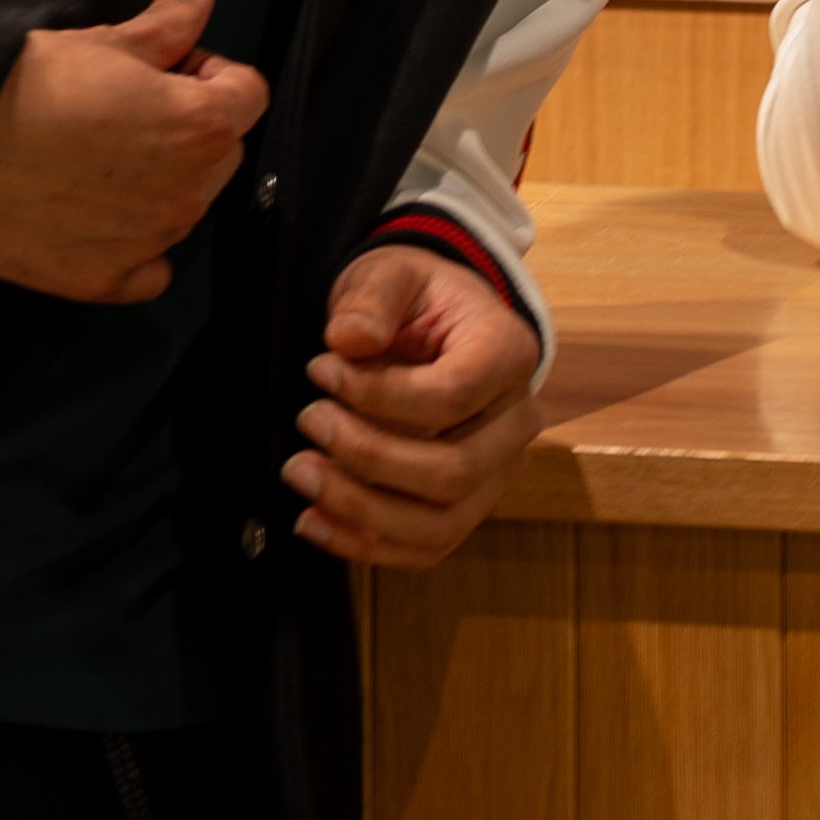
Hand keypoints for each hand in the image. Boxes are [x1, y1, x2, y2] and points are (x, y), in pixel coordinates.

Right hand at [0, 0, 266, 303]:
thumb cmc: (38, 79)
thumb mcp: (110, 40)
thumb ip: (174, 19)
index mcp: (202, 127)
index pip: (248, 94)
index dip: (209, 73)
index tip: (163, 70)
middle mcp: (190, 193)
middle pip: (221, 152)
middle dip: (189, 129)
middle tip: (126, 112)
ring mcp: (150, 243)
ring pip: (184, 206)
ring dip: (161, 183)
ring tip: (98, 159)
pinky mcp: (106, 281)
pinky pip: (149, 270)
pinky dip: (134, 247)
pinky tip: (94, 217)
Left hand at [283, 241, 541, 569]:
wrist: (435, 323)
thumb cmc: (414, 297)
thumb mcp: (391, 273)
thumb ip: (371, 299)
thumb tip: (348, 339)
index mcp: (508, 354)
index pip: (451, 396)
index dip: (378, 395)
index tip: (319, 371)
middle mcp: (517, 422)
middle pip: (452, 471)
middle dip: (368, 457)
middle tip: (308, 424)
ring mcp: (498, 472)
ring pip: (441, 524)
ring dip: (362, 512)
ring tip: (302, 476)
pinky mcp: (469, 505)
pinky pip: (427, 546)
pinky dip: (367, 544)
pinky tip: (314, 520)